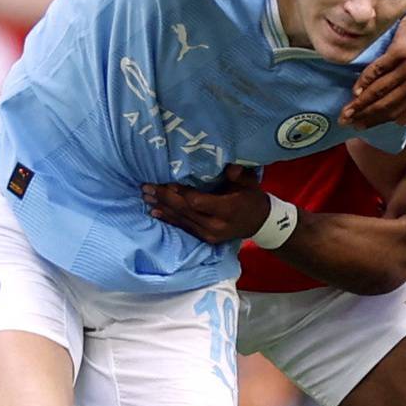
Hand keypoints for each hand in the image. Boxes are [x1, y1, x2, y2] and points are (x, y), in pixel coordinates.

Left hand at [144, 165, 272, 244]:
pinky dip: (168, 219)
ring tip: (145, 197)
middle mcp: (216, 225)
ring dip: (162, 208)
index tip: (166, 181)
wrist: (259, 223)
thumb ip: (238, 174)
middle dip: (165, 198)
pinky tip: (154, 212)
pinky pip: (183, 228)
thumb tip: (228, 167)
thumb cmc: (252, 197)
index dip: (181, 193)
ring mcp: (209, 234)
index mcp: (228, 210)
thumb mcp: (250, 182)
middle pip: (185, 211)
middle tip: (147, 187)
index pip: (198, 202)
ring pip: (181, 220)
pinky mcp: (204, 238)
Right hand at [342, 6, 405, 128]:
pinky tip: (355, 89)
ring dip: (361, 102)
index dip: (374, 121)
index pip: (394, 111)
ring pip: (381, 90)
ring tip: (346, 109)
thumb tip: (401, 122)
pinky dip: (366, 81)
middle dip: (363, 115)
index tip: (357, 126)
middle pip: (385, 104)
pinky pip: (380, 69)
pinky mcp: (402, 52)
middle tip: (344, 121)